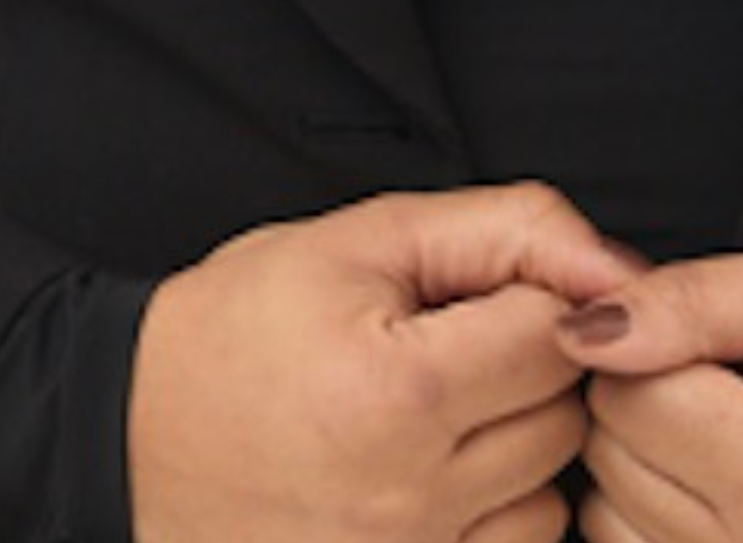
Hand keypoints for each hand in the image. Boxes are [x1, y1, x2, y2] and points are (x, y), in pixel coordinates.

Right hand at [127, 178, 648, 542]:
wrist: (128, 441)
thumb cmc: (237, 333)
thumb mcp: (360, 239)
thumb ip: (504, 229)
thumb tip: (613, 266)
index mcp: (398, 395)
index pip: (558, 334)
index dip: (532, 295)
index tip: (485, 292)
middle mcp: (408, 502)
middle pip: (564, 419)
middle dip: (529, 368)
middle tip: (456, 346)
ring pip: (550, 501)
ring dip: (519, 451)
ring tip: (442, 414)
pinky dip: (493, 520)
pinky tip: (437, 479)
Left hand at [554, 241, 742, 542]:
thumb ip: (697, 299)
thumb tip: (589, 324)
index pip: (627, 393)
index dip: (655, 345)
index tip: (716, 345)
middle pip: (610, 455)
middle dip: (648, 401)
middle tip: (734, 391)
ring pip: (606, 515)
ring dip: (647, 466)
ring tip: (729, 440)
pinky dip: (654, 519)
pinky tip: (716, 489)